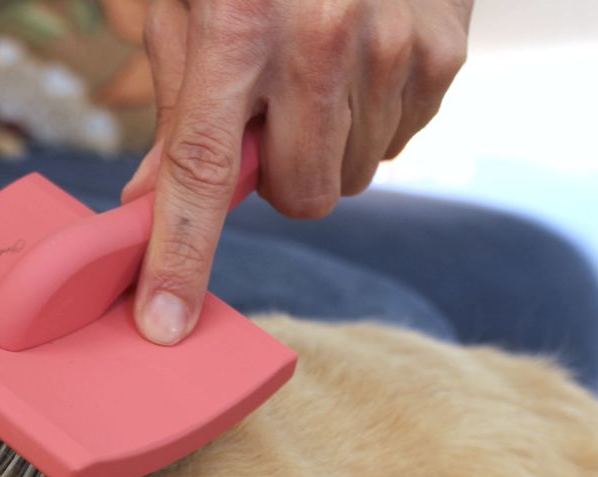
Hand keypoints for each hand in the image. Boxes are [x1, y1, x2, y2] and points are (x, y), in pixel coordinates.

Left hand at [122, 0, 471, 344]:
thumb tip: (150, 198)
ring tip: (317, 70)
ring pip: (355, 173)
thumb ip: (176, 100)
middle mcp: (321, 45)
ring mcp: (396, 51)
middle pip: (302, 194)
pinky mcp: (447, 53)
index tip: (165, 323)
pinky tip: (362, 57)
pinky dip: (373, 116)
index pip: (198, 174)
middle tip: (269, 119)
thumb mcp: (189, 0)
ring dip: (328, 143)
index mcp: (237, 29)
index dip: (177, 255)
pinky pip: (402, 139)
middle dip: (279, 175)